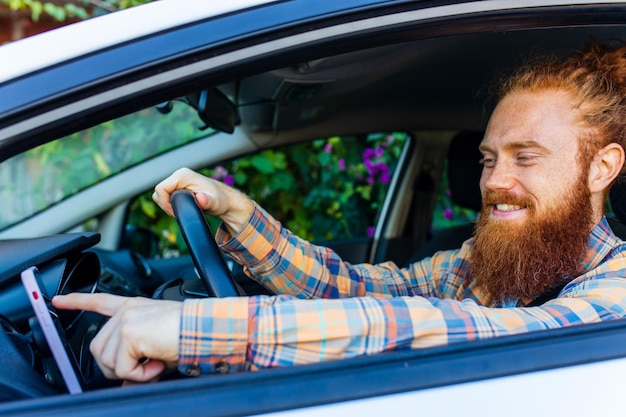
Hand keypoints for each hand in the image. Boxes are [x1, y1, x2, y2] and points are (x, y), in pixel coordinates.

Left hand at [52, 293, 181, 381]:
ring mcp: (125, 322)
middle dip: (118, 366)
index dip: (77, 301)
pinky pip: (123, 369)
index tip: (58, 300)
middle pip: (99, 348)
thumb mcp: (158, 347)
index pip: (100, 302)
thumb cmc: (189, 333)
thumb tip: (126, 383)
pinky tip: (157, 364)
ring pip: (107, 361)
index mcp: (134, 308)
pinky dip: (141, 375)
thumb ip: (137, 361)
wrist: (203, 328)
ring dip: (131, 371)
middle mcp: (127, 311)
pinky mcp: (128, 334)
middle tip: (146, 366)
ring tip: (154, 363)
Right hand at [153, 167, 253, 234]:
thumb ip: (207, 201)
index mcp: (183, 175)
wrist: (224, 199)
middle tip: (179, 213)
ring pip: (161, 193)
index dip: (164, 203)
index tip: (175, 212)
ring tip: (180, 211)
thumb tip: (200, 198)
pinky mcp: (178, 185)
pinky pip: (166, 194)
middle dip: (165, 204)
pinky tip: (181, 207)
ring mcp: (178, 179)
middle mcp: (179, 174)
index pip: (160, 188)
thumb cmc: (220, 200)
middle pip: (159, 191)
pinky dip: (170, 203)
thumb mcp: (215, 203)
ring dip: (167, 204)